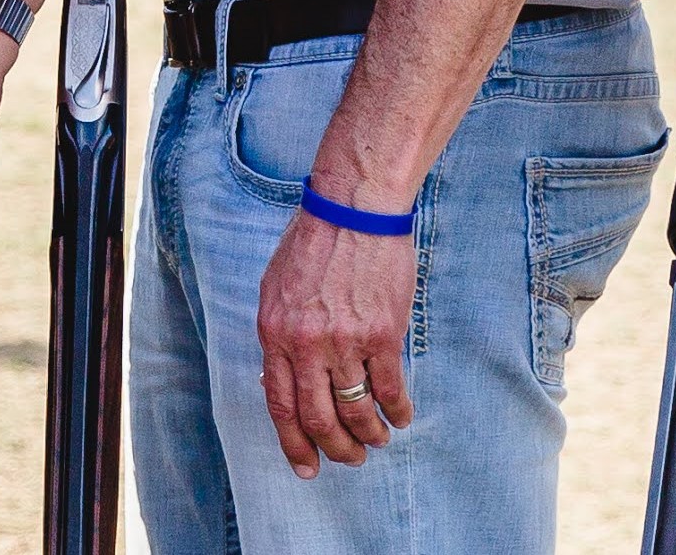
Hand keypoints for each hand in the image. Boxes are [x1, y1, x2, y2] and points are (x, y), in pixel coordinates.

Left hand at [254, 211, 415, 474]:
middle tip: (349, 460)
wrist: (353, 208)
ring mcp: (345, 341)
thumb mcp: (275, 289)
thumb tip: (281, 379)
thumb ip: (278, 336)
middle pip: (318, 418)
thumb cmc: (313, 243)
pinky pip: (390, 389)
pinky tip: (400, 419)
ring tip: (376, 442)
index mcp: (274, 333)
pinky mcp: (382, 333)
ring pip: (356, 411)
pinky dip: (396, 412)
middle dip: (335, 450)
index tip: (307, 467)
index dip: (294, 443)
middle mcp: (306, 344)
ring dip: (368, 436)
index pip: (280, 405)